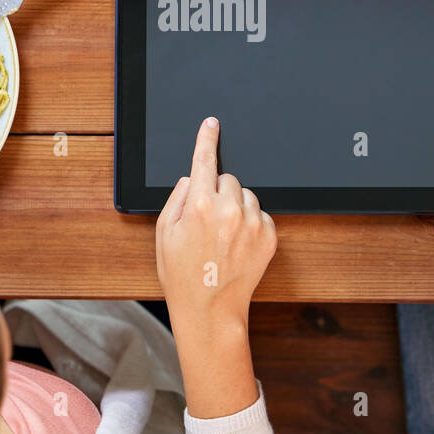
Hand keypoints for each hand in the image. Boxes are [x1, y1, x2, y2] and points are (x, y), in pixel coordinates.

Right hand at [156, 116, 276, 417]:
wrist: (210, 309)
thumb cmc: (183, 276)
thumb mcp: (163, 234)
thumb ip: (177, 199)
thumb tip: (192, 180)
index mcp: (200, 206)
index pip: (205, 160)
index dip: (207, 138)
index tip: (212, 124)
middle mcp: (229, 210)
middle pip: (228, 178)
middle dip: (217, 191)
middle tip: (208, 219)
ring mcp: (252, 223)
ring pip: (245, 195)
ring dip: (235, 206)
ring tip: (222, 236)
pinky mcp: (269, 235)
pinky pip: (260, 213)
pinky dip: (250, 222)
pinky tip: (236, 244)